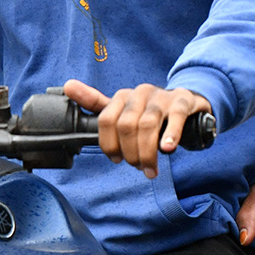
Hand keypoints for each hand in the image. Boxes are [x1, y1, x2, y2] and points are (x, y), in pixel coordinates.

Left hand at [62, 79, 210, 178]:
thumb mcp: (122, 109)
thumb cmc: (149, 112)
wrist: (187, 103)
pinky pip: (175, 117)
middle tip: (138, 167)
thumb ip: (95, 102)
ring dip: (148, 152)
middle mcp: (139, 93)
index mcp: (121, 97)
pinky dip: (170, 134)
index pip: (105, 120)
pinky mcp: (183, 101)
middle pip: (126, 125)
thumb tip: (67, 85)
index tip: (117, 160)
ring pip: (148, 124)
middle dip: (131, 153)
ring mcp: (162, 96)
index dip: (109, 145)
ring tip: (151, 169)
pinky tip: (168, 149)